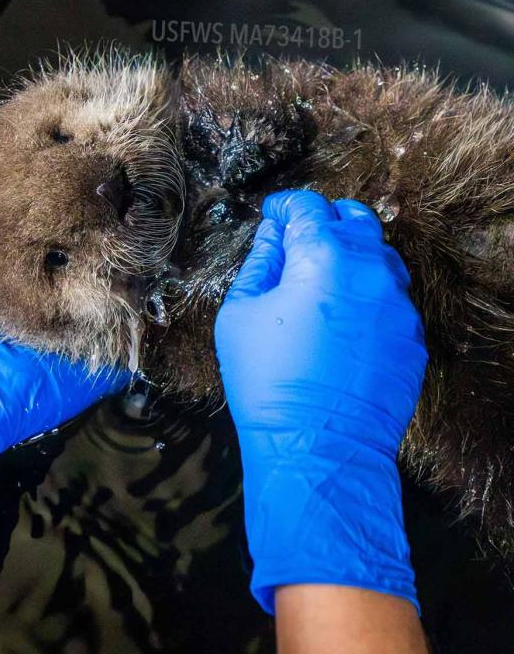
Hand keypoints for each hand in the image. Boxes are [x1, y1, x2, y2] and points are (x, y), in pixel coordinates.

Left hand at [0, 259, 127, 528]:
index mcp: (7, 327)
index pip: (35, 297)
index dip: (47, 274)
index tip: (61, 245)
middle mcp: (37, 343)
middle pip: (70, 313)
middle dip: (86, 288)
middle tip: (104, 253)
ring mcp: (61, 362)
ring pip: (97, 334)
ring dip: (113, 313)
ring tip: (133, 276)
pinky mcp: (80, 380)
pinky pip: (116, 364)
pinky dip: (131, 346)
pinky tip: (141, 313)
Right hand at [214, 190, 427, 613]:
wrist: (317, 448)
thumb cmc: (267, 381)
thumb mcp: (240, 313)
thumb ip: (259, 263)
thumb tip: (273, 236)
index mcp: (324, 258)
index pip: (308, 207)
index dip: (284, 205)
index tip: (272, 214)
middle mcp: (371, 272)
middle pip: (356, 219)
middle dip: (325, 219)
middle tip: (298, 237)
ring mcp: (398, 307)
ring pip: (380, 259)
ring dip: (350, 256)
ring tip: (320, 279)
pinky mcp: (412, 340)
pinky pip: (390, 301)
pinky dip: (366, 296)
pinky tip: (340, 321)